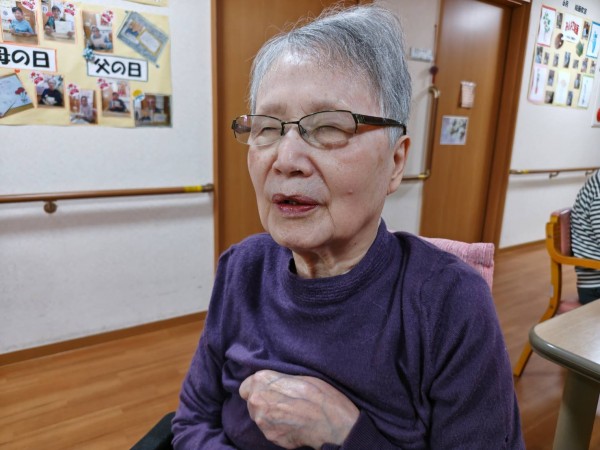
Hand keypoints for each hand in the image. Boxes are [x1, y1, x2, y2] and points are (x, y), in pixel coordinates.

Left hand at [239, 370, 358, 448]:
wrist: (330, 420)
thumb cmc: (318, 394)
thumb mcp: (298, 376)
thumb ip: (278, 381)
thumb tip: (274, 386)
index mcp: (262, 380)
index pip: (245, 387)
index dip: (258, 389)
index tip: (269, 391)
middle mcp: (257, 400)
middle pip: (252, 403)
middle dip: (265, 403)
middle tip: (284, 402)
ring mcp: (262, 421)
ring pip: (261, 418)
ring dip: (271, 416)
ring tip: (291, 414)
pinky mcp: (270, 437)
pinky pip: (271, 431)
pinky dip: (280, 429)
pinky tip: (294, 425)